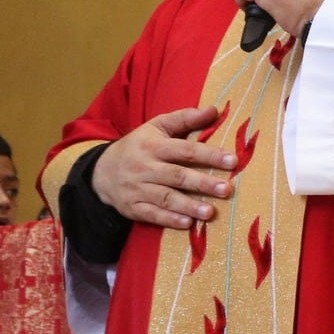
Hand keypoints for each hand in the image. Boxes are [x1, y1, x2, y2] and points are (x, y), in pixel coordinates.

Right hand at [91, 106, 235, 229]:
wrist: (100, 170)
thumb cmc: (139, 146)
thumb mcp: (157, 127)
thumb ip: (184, 118)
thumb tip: (214, 109)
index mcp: (153, 146)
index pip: (185, 150)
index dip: (209, 155)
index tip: (232, 160)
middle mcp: (145, 167)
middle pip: (177, 176)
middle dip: (202, 183)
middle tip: (226, 189)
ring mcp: (137, 188)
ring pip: (165, 198)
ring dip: (189, 206)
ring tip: (210, 212)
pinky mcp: (132, 207)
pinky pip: (151, 215)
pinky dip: (169, 220)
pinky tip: (188, 224)